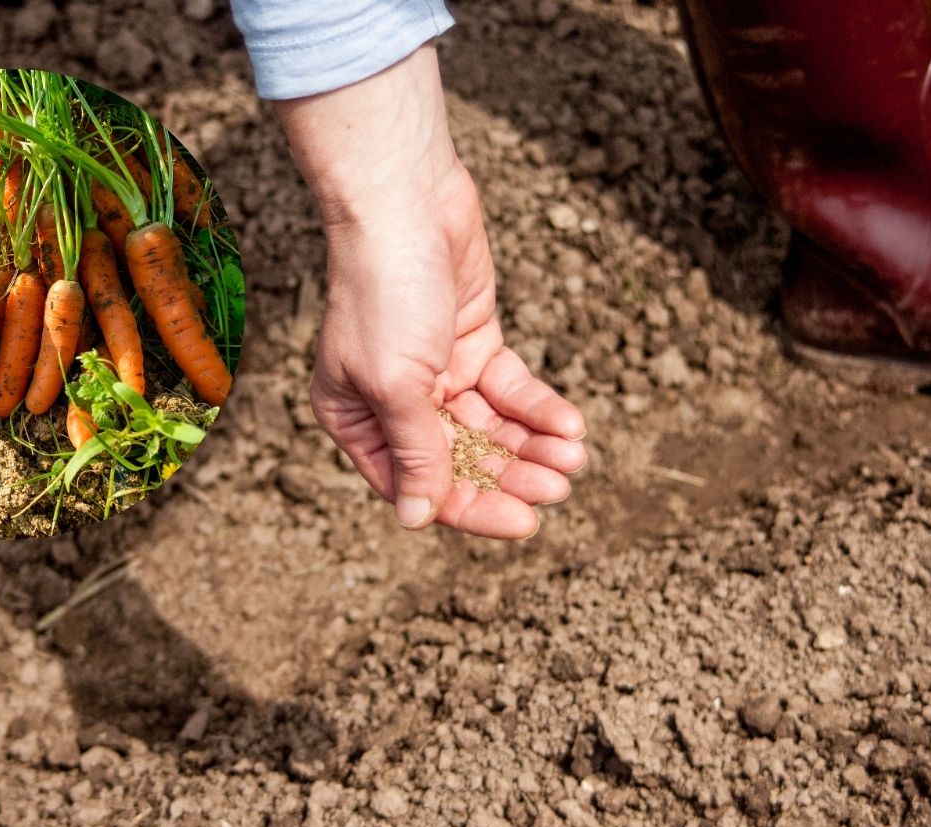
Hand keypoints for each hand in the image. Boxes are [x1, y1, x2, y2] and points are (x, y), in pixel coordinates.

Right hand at [275, 46, 585, 537]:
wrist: (406, 199)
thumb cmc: (383, 288)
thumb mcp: (396, 383)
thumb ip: (415, 452)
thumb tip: (418, 519)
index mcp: (357, 420)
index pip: (417, 485)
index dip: (471, 509)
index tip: (524, 522)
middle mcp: (395, 405)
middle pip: (461, 462)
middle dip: (513, 476)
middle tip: (559, 487)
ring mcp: (438, 375)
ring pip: (493, 430)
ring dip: (534, 446)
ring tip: (574, 457)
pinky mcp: (474, 344)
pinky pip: (512, 391)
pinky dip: (540, 409)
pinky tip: (571, 425)